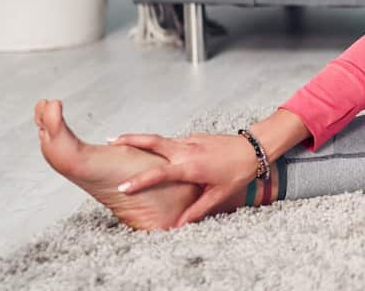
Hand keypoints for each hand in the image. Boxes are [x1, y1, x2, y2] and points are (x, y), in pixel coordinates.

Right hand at [108, 132, 260, 227]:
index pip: (158, 174)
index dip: (139, 182)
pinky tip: (153, 152)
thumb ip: (197, 210)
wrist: (255, 148)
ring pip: (161, 140)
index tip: (122, 188)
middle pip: (153, 142)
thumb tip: (178, 226)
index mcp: (190, 166)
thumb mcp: (219, 195)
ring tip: (121, 144)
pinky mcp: (195, 138)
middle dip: (130, 140)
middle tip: (109, 142)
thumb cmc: (238, 172)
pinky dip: (160, 145)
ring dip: (142, 141)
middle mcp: (187, 150)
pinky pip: (173, 142)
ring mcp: (190, 141)